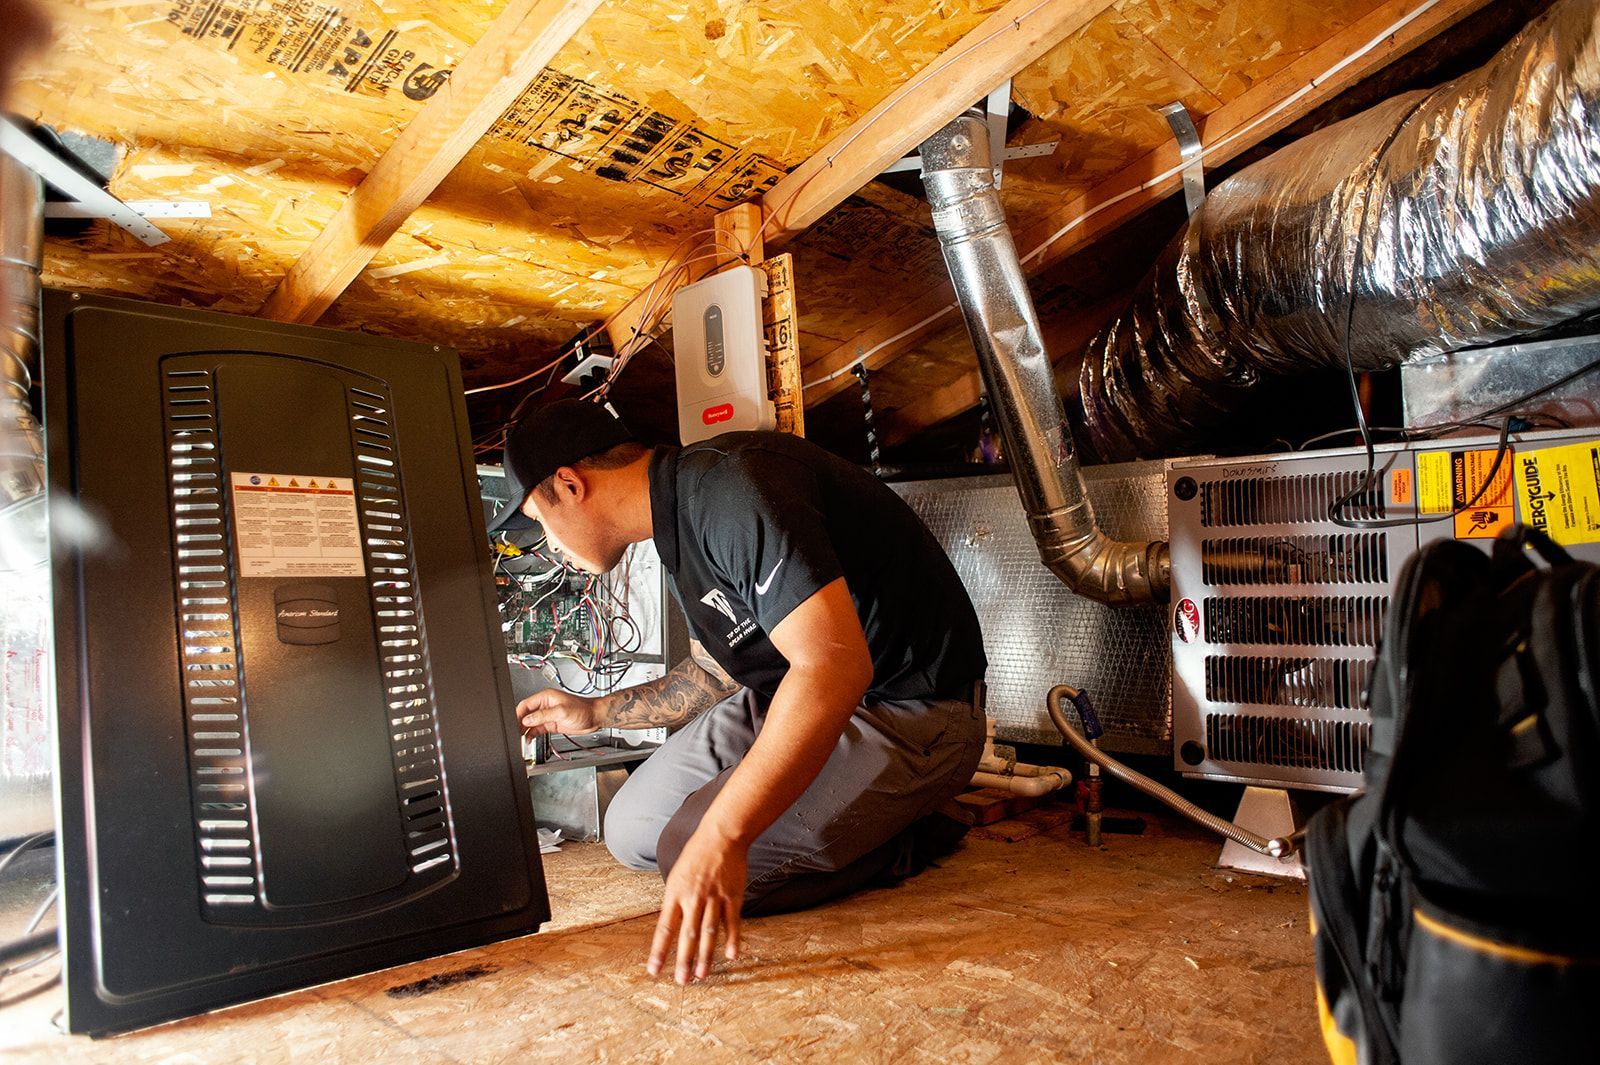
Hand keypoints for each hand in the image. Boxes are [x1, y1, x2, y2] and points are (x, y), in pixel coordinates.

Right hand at [517, 688, 606, 736]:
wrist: (594, 718)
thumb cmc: (583, 709)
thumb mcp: (562, 712)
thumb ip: (543, 716)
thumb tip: (527, 720)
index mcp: (545, 698)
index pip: (526, 705)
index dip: (517, 714)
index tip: (512, 723)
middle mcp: (544, 706)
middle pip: (526, 714)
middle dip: (519, 724)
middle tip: (514, 734)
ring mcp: (547, 716)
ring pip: (530, 723)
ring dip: (524, 731)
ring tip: (519, 739)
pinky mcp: (551, 724)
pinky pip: (537, 729)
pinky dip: (531, 735)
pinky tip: (528, 739)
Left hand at [648, 829, 745, 983]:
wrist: (721, 836)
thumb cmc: (696, 855)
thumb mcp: (676, 876)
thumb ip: (675, 902)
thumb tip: (672, 926)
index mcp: (675, 894)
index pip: (664, 929)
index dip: (659, 951)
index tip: (653, 970)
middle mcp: (693, 898)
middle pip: (687, 935)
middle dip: (683, 960)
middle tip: (681, 982)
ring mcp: (714, 898)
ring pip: (708, 932)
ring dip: (705, 956)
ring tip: (701, 975)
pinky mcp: (733, 897)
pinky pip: (732, 922)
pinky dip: (732, 939)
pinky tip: (731, 955)